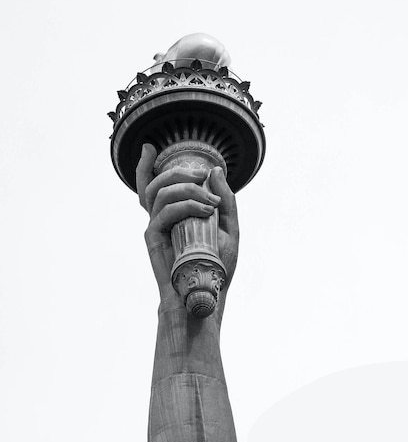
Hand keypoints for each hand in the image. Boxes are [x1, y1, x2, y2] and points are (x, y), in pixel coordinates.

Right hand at [136, 143, 238, 304]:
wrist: (205, 293)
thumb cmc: (216, 265)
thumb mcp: (228, 228)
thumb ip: (224, 200)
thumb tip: (215, 171)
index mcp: (174, 215)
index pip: (152, 187)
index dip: (144, 166)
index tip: (149, 148)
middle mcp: (161, 219)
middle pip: (156, 183)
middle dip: (179, 172)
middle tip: (202, 176)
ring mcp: (155, 227)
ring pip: (159, 192)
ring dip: (186, 188)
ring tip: (209, 201)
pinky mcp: (153, 238)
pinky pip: (163, 212)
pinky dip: (185, 205)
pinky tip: (203, 210)